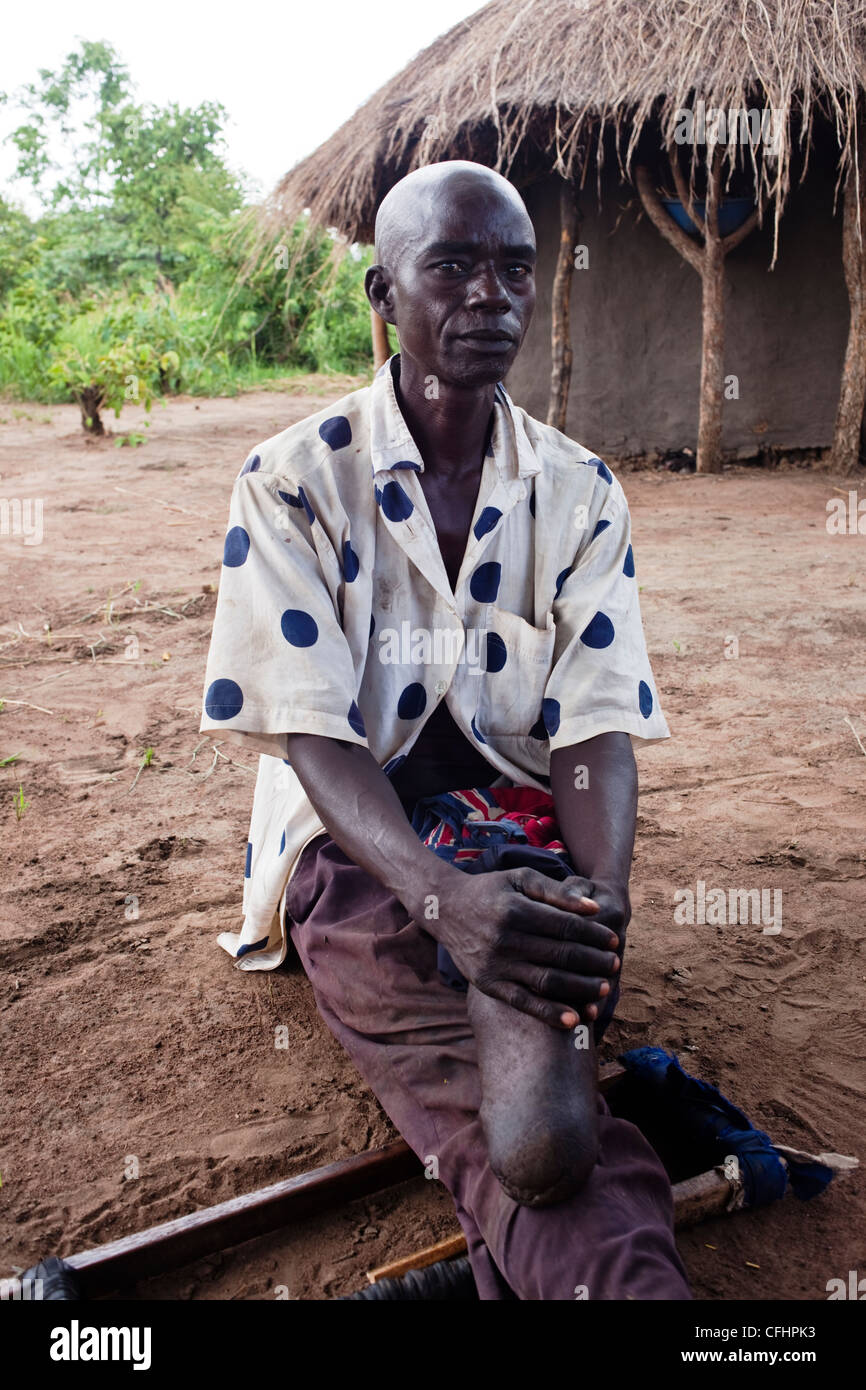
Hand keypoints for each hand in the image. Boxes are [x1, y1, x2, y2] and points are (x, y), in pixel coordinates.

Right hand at [429, 866, 621, 1029]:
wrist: (444, 909)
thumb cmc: (490, 890)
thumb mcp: (520, 878)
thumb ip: (556, 891)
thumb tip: (592, 908)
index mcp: (516, 910)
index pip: (566, 927)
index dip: (594, 935)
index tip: (614, 940)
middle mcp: (505, 939)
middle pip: (561, 955)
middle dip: (594, 962)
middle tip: (615, 965)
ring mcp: (496, 965)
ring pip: (547, 982)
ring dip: (580, 988)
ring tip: (604, 989)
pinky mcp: (488, 985)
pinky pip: (524, 1003)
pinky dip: (550, 1013)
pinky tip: (574, 1020)